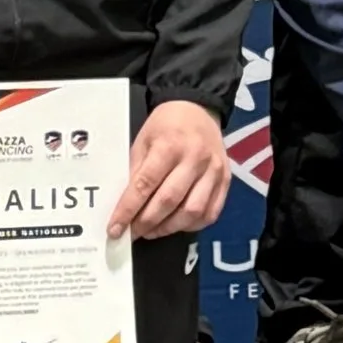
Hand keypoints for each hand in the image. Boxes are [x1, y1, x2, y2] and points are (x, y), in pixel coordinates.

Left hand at [109, 101, 229, 240]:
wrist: (199, 109)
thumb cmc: (167, 124)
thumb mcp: (143, 140)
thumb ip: (136, 171)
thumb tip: (126, 206)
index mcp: (170, 145)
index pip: (145, 184)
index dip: (128, 210)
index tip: (115, 228)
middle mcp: (195, 159)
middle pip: (168, 201)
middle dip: (146, 223)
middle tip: (132, 232)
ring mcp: (213, 171)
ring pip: (191, 212)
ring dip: (168, 228)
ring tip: (151, 231)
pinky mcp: (226, 181)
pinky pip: (210, 213)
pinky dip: (191, 225)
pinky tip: (176, 224)